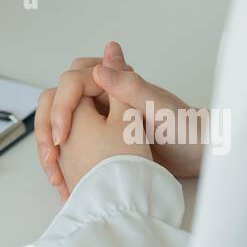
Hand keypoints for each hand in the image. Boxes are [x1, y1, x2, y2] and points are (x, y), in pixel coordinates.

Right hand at [36, 41, 205, 194]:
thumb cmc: (186, 128)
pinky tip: (64, 178)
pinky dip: (62, 158)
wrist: (199, 154)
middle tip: (51, 154)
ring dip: (50, 142)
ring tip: (54, 172)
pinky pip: (70, 141)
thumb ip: (130, 86)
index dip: (62, 107)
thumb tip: (100, 68)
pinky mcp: (99, 136)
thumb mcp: (157, 107)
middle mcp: (103, 92)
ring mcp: (99, 114)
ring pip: (59, 120)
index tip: (62, 135)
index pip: (72, 82)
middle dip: (48, 125)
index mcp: (114, 79)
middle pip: (57, 98)